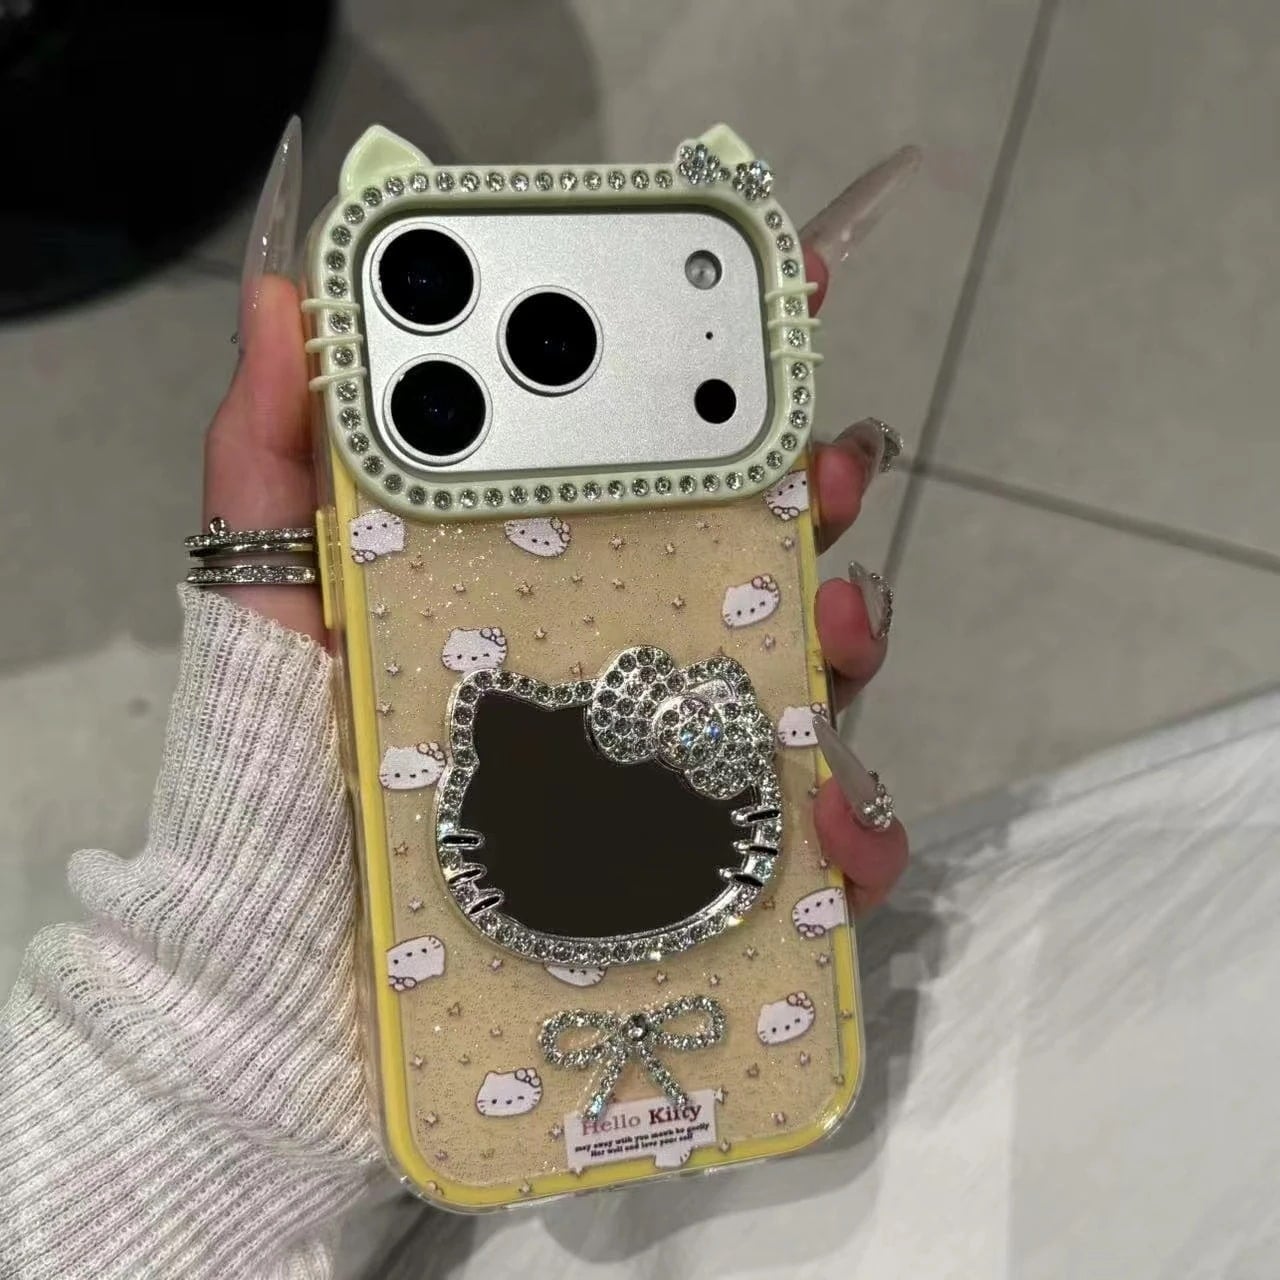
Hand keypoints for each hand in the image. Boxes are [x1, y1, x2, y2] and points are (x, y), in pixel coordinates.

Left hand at [204, 119, 913, 911]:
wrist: (296, 954)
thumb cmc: (288, 765)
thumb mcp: (274, 594)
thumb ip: (275, 458)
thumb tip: (290, 300)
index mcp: (547, 573)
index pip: (655, 460)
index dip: (725, 380)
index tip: (783, 298)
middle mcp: (624, 652)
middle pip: (762, 551)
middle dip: (821, 490)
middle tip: (827, 464)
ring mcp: (674, 758)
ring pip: (812, 674)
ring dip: (855, 632)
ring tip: (835, 621)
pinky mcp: (700, 872)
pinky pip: (811, 848)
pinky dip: (855, 830)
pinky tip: (827, 816)